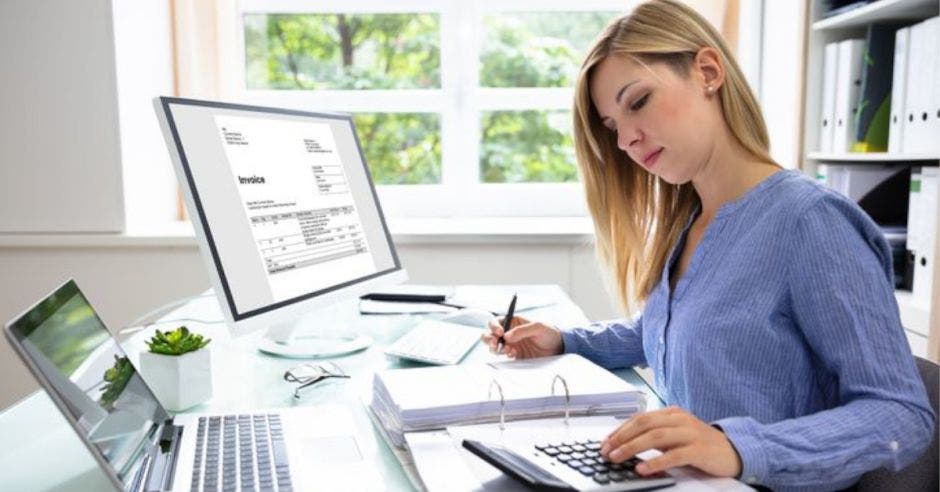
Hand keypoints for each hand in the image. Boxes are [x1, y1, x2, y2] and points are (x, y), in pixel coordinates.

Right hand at [480, 315, 562, 358]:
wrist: (558, 348)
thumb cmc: (550, 333)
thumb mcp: (538, 327)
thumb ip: (522, 330)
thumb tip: (506, 336)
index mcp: (513, 322)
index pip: (497, 322)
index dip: (494, 326)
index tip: (499, 332)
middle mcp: (509, 333)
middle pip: (490, 334)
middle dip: (489, 339)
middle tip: (495, 343)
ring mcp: (511, 345)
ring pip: (494, 346)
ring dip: (496, 348)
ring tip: (508, 349)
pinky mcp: (514, 356)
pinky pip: (504, 356)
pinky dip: (505, 355)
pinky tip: (514, 354)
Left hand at [601, 406, 741, 477]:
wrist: (733, 450)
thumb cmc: (700, 443)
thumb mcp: (675, 435)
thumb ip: (655, 437)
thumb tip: (626, 445)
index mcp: (671, 413)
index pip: (640, 418)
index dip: (620, 430)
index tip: (605, 442)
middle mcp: (679, 419)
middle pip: (644, 424)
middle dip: (622, 437)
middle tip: (606, 450)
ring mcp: (690, 433)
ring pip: (656, 437)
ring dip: (632, 448)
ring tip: (618, 458)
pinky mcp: (699, 450)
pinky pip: (674, 455)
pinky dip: (656, 462)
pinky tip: (643, 469)